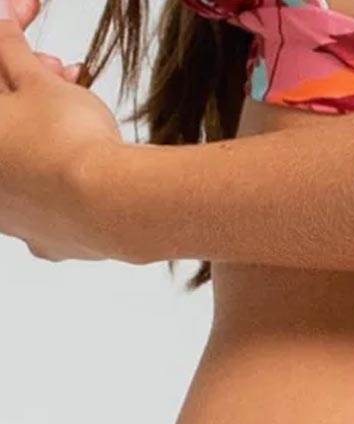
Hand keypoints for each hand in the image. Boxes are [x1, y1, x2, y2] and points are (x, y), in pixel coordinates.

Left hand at [0, 0, 125, 260]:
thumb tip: (1, 18)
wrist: (115, 205)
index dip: (14, 52)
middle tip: (62, 72)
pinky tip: (80, 168)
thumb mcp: (39, 81)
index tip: (39, 42)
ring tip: (82, 113)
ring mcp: (13, 222)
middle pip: (7, 128)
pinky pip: (45, 207)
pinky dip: (59, 184)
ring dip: (46, 134)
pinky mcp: (47, 243)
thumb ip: (11, 48)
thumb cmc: (72, 145)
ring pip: (25, 166)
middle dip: (30, 91)